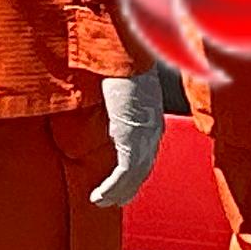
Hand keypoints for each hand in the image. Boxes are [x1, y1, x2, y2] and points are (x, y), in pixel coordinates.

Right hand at [93, 74, 163, 206]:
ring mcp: (144, 134)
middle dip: (127, 188)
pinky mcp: (131, 136)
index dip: (134, 174)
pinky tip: (98, 196)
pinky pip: (124, 172)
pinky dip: (111, 188)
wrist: (120, 49)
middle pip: (143, 170)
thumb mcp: (118, 89)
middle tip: (111, 200)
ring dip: (117, 193)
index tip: (121, 185)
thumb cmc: (117, 64)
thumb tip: (98, 113)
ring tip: (101, 201)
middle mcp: (152, 129)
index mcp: (151, 119)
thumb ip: (113, 105)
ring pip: (134, 176)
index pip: (146, 154)